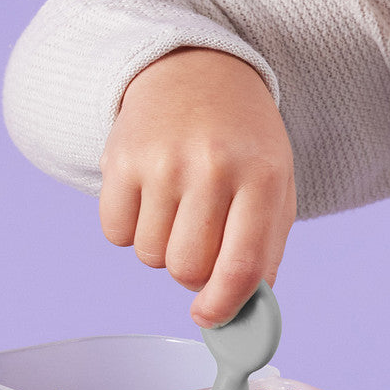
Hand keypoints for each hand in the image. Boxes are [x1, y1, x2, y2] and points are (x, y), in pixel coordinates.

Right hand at [99, 47, 295, 326]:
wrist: (195, 71)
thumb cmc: (240, 140)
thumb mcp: (274, 186)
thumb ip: (265, 251)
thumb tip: (239, 311)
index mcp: (262, 177)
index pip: (241, 267)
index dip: (223, 307)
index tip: (209, 318)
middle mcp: (212, 167)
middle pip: (187, 270)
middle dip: (191, 271)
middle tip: (198, 241)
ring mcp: (162, 162)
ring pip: (150, 257)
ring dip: (161, 247)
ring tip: (175, 206)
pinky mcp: (120, 159)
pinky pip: (116, 235)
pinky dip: (130, 229)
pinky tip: (148, 196)